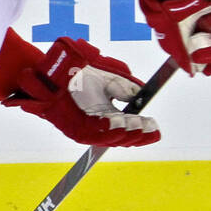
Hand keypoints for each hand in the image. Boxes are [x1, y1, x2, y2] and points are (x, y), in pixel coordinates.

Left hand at [3, 37, 160, 146]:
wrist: (54, 70)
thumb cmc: (79, 75)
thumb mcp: (110, 80)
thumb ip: (126, 89)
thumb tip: (139, 98)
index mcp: (108, 117)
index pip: (129, 131)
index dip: (143, 132)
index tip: (155, 127)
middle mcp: (98, 126)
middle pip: (121, 139)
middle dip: (136, 134)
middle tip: (147, 125)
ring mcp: (84, 128)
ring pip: (107, 138)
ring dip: (123, 132)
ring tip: (134, 124)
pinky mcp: (71, 127)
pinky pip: (90, 132)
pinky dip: (104, 129)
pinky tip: (116, 121)